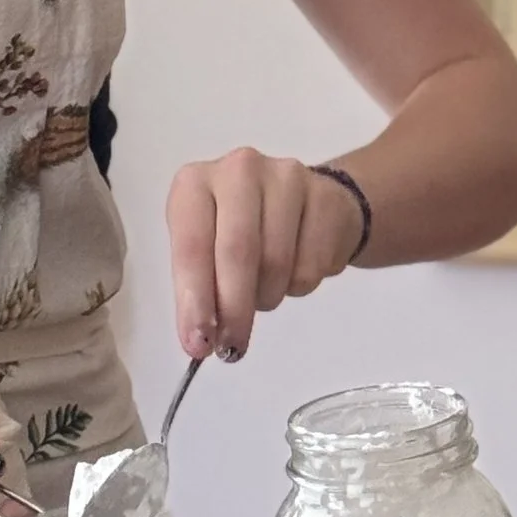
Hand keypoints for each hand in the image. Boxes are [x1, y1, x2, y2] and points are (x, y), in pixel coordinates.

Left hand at [166, 149, 364, 362]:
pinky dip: (299, 286)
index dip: (194, 300)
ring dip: (267, 297)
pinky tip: (294, 269)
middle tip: (232, 347)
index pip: (191, 245)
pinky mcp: (325, 196)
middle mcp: (238, 169)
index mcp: (195, 183)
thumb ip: (199, 290)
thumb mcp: (207, 252)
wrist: (308, 204)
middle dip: (234, 310)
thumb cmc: (244, 231)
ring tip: (264, 291)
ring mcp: (286, 177)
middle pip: (237, 252)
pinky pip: (312, 265)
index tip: (198, 344)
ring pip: (276, 262)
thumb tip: (199, 340)